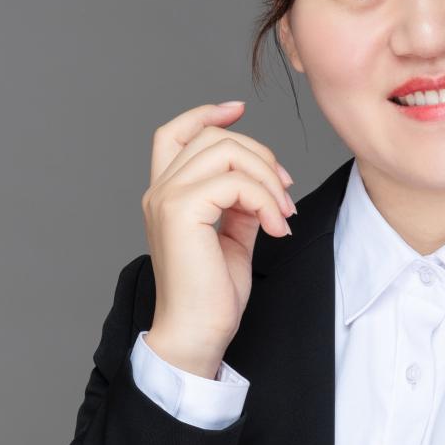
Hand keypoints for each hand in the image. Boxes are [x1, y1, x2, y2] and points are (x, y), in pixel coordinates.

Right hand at [142, 100, 295, 376]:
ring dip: (267, 180)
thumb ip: (240, 206)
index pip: (174, 133)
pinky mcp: (180, 211)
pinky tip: (275, 228)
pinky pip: (235, 182)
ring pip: (226, 152)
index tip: (238, 109)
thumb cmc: (211, 297)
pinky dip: (265, 200)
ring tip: (282, 216)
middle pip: (213, 137)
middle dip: (260, 156)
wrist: (197, 335)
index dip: (206, 114)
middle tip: (285, 194)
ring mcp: (166, 198)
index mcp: (166, 195)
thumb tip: (261, 184)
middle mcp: (159, 191)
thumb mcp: (232, 239)